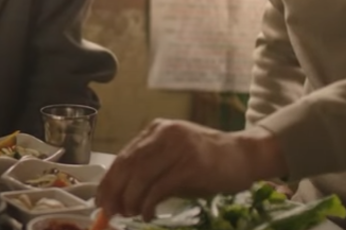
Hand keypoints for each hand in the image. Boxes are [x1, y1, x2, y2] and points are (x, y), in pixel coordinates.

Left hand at [95, 119, 287, 220]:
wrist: (245, 155)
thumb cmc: (208, 161)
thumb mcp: (175, 159)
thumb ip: (151, 170)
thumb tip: (122, 196)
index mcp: (156, 130)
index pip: (124, 155)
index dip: (109, 180)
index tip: (100, 200)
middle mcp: (164, 134)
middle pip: (128, 165)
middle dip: (115, 192)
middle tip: (110, 212)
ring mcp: (179, 147)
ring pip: (141, 176)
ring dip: (131, 200)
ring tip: (130, 214)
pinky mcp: (192, 164)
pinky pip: (161, 187)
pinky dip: (149, 204)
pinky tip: (148, 215)